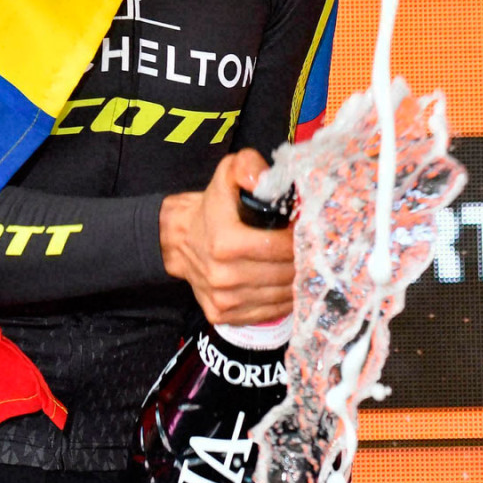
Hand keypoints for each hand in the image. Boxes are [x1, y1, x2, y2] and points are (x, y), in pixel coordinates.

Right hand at [159, 149, 294, 324]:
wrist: (179, 240)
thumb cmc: (210, 208)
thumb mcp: (226, 175)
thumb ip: (247, 166)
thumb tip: (264, 179)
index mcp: (225, 242)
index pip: (281, 248)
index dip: (298, 240)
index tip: (301, 232)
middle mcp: (224, 276)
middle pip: (284, 274)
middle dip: (299, 260)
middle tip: (303, 248)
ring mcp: (224, 299)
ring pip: (280, 296)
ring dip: (293, 281)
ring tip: (294, 264)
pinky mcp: (223, 315)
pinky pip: (267, 313)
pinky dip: (281, 300)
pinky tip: (281, 284)